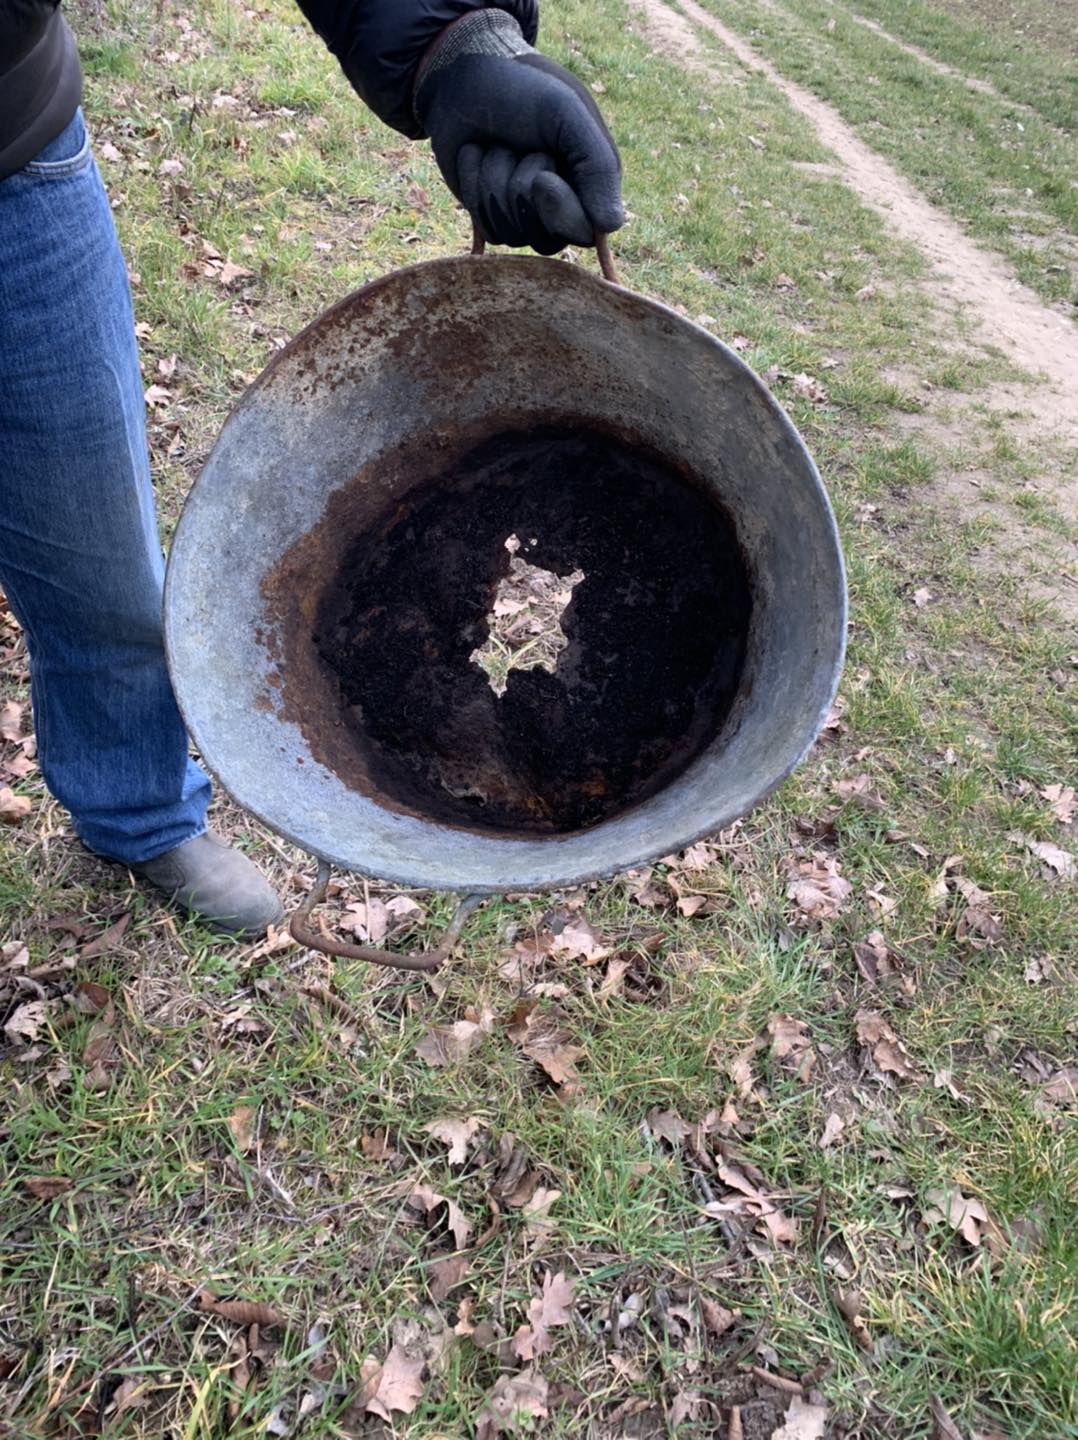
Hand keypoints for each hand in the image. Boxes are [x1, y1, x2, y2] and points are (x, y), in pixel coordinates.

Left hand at [415, 10, 623, 254]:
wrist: (466, 79)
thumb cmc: (524, 92)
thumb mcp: (568, 115)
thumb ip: (598, 168)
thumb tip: (610, 227)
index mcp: (589, 184)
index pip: (584, 232)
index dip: (560, 211)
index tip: (543, 177)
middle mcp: (560, 207)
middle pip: (547, 240)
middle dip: (524, 189)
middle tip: (522, 149)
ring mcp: (523, 214)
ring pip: (512, 233)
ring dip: (496, 181)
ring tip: (497, 146)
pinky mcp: (490, 215)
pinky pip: (487, 227)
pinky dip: (476, 186)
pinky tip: (477, 156)